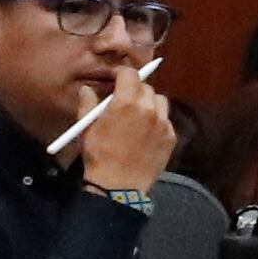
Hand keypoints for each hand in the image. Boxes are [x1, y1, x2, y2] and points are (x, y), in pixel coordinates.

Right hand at [80, 67, 179, 189]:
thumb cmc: (99, 154)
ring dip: (148, 102)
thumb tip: (88, 88)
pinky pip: (166, 120)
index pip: (131, 74)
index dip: (122, 74)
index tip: (115, 79)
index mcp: (126, 102)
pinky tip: (145, 132)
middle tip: (123, 99)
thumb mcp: (86, 128)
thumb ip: (88, 103)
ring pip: (160, 101)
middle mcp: (149, 108)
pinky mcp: (171, 136)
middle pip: (146, 87)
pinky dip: (157, 120)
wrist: (119, 184)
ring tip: (136, 115)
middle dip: (134, 89)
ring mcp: (163, 123)